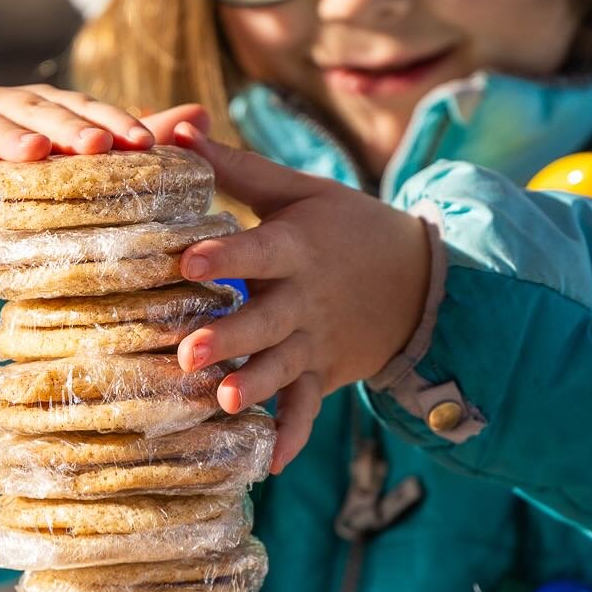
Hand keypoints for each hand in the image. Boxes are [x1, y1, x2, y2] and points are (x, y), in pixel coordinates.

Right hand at [0, 87, 210, 257]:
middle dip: (71, 126)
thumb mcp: (58, 165)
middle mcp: (3, 107)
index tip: (147, 143)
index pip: (83, 110)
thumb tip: (201, 115)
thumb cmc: (0, 174)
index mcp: (43, 110)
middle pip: (40, 110)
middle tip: (100, 146)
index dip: (112, 122)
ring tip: (35, 152)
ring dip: (10, 134)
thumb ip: (124, 140)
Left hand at [173, 123, 430, 470]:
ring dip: (256, 388)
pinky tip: (268, 464)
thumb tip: (174, 127)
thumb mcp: (299, 191)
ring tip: (226, 404)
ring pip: (284, 369)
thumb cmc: (343, 226)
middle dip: (230, 337)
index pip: (260, 249)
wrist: (417, 278)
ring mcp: (317, 342)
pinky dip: (294, 436)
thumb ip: (237, 168)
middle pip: (266, 320)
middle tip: (188, 351)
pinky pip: (309, 408)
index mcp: (298, 247)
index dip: (227, 254)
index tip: (187, 259)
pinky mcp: (324, 374)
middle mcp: (307, 299)